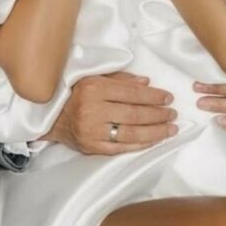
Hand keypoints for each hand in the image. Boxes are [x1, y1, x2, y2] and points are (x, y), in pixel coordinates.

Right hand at [41, 71, 178, 153]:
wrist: (52, 117)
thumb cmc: (77, 94)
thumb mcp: (95, 78)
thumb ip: (121, 79)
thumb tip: (146, 83)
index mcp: (94, 88)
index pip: (131, 93)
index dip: (153, 96)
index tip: (168, 97)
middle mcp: (92, 109)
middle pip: (133, 114)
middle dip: (158, 114)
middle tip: (173, 114)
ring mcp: (91, 130)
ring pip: (130, 133)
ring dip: (155, 132)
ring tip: (170, 129)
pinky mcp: (92, 147)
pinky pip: (121, 147)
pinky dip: (140, 144)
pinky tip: (154, 140)